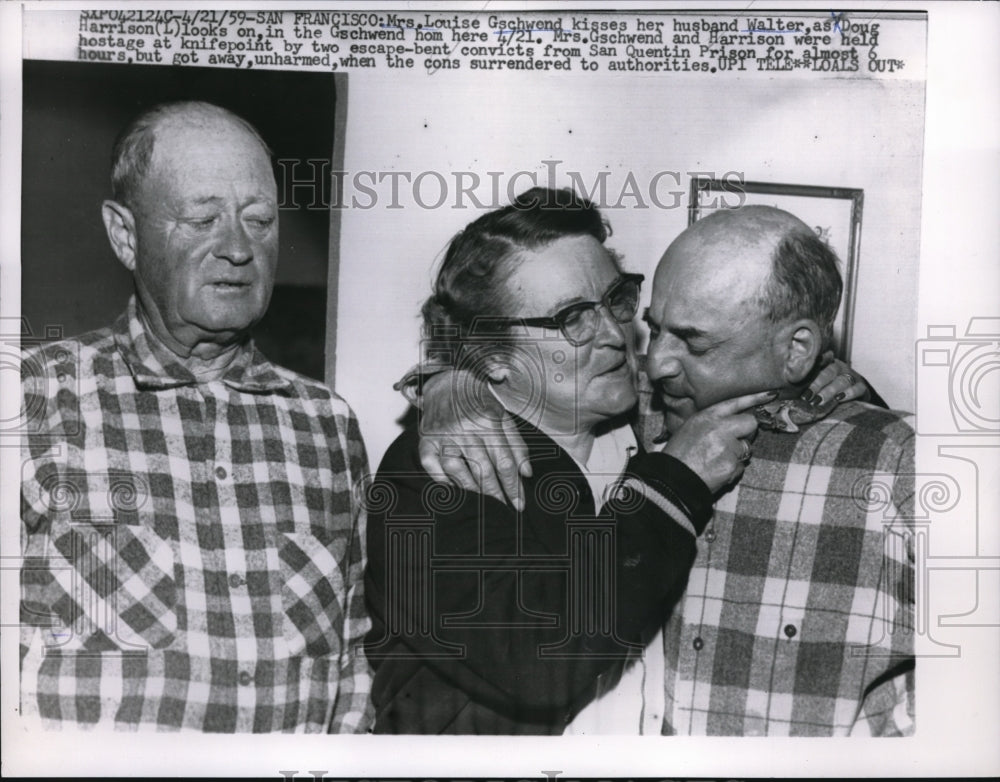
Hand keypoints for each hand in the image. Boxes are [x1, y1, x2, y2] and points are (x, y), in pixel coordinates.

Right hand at [417, 369, 530, 508]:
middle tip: (503, 509)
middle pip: (482, 469)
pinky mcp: (425, 437)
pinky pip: (430, 465)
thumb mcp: (504, 417)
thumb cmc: (479, 402)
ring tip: (482, 501)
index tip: (519, 505)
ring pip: (456, 468)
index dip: (513, 486)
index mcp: (488, 420)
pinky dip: (441, 480)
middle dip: (495, 493)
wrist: (448, 381)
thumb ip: (517, 444)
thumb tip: (526, 474)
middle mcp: (464, 426)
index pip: (504, 461)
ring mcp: (443, 432)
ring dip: (470, 489)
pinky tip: (454, 489)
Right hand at [660, 389, 777, 493]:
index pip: (735, 403)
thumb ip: (711, 421)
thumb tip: (733, 422)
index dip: (754, 398)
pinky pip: (741, 466)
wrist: (672, 479)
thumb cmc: (679, 453)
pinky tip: (717, 470)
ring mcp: (727, 447)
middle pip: (750, 423)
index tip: (771, 395)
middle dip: (746, 432)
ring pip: (747, 447)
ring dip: (737, 454)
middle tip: (733, 442)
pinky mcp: (731, 465)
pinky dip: (732, 470)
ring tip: (716, 459)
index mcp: (707, 416)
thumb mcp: (690, 427)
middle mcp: (719, 428)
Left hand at [802, 352, 869, 410]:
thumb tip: (789, 390)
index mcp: (826, 364)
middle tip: (807, 395)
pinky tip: (839, 399)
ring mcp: (851, 376)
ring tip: (818, 401)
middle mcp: (839, 368)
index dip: (812, 366)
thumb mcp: (818, 383)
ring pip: (842, 380)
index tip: (801, 373)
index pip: (819, 361)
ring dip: (830, 391)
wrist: (855, 394)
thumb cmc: (829, 388)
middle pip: (829, 371)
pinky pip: (857, 388)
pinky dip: (849, 393)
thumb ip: (807, 383)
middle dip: (817, 383)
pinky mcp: (862, 386)